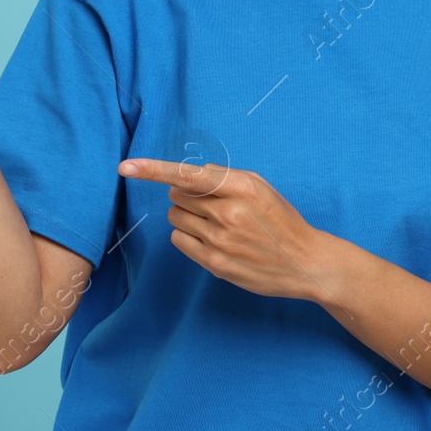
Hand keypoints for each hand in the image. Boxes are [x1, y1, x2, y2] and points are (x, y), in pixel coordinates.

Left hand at [118, 159, 337, 303]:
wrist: (305, 262)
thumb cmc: (280, 219)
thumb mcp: (259, 187)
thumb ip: (222, 177)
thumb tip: (185, 175)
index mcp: (240, 186)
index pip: (187, 174)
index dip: (152, 169)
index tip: (125, 167)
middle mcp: (228, 212)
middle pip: (176, 194)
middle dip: (186, 196)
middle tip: (213, 205)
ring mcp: (221, 240)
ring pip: (175, 217)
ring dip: (187, 216)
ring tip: (216, 223)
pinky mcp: (216, 263)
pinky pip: (179, 240)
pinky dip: (187, 236)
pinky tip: (211, 239)